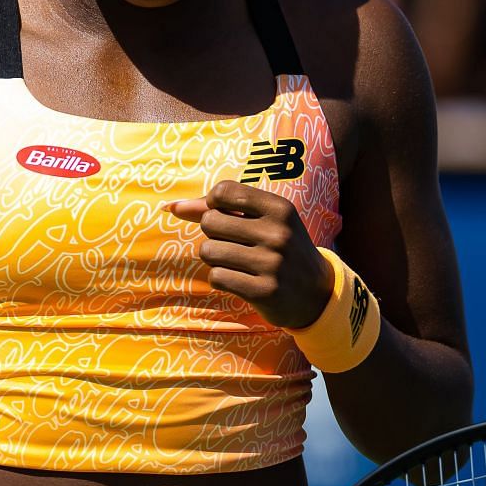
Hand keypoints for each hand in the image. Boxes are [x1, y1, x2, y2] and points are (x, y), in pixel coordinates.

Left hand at [167, 180, 333, 327]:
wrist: (317, 292)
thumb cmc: (279, 248)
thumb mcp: (261, 221)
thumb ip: (216, 209)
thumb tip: (169, 207)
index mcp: (279, 208)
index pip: (221, 192)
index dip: (213, 205)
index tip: (226, 216)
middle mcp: (278, 233)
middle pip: (209, 222)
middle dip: (212, 234)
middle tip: (233, 244)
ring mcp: (272, 264)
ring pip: (208, 251)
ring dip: (215, 258)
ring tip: (236, 262)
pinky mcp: (264, 291)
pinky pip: (217, 277)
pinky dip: (221, 278)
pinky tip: (240, 280)